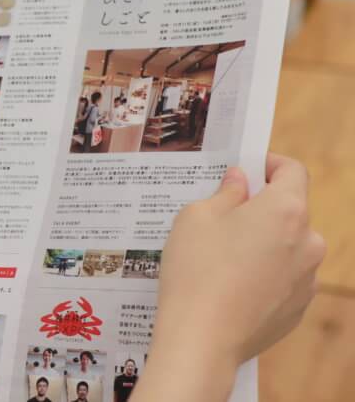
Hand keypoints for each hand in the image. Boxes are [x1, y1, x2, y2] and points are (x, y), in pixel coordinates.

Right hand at [136, 155, 325, 400]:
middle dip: (261, 208)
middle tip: (222, 216)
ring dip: (264, 242)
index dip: (269, 164)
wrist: (202, 339)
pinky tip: (231, 284)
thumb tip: (240, 182)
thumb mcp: (196, 217)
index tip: (247, 170)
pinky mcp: (298, 307)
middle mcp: (308, 241)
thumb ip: (225, 193)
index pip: (293, 170)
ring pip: (288, 246)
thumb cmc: (196, 269)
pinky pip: (284, 277)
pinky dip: (264, 273)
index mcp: (285, 210)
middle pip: (291, 210)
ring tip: (223, 256)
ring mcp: (307, 277)